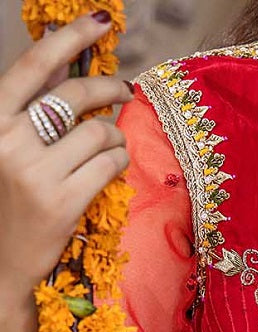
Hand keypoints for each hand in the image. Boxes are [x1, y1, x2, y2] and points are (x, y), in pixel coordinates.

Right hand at [0, 12, 133, 297]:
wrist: (1, 260)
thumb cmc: (8, 198)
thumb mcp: (9, 145)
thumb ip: (33, 109)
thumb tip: (69, 64)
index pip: (34, 66)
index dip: (69, 39)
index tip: (97, 23)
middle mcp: (9, 140)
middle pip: (74, 96)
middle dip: (107, 87)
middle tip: (123, 89)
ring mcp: (35, 173)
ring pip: (98, 132)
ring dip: (115, 133)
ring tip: (112, 142)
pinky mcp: (62, 202)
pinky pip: (109, 164)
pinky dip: (119, 160)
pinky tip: (114, 164)